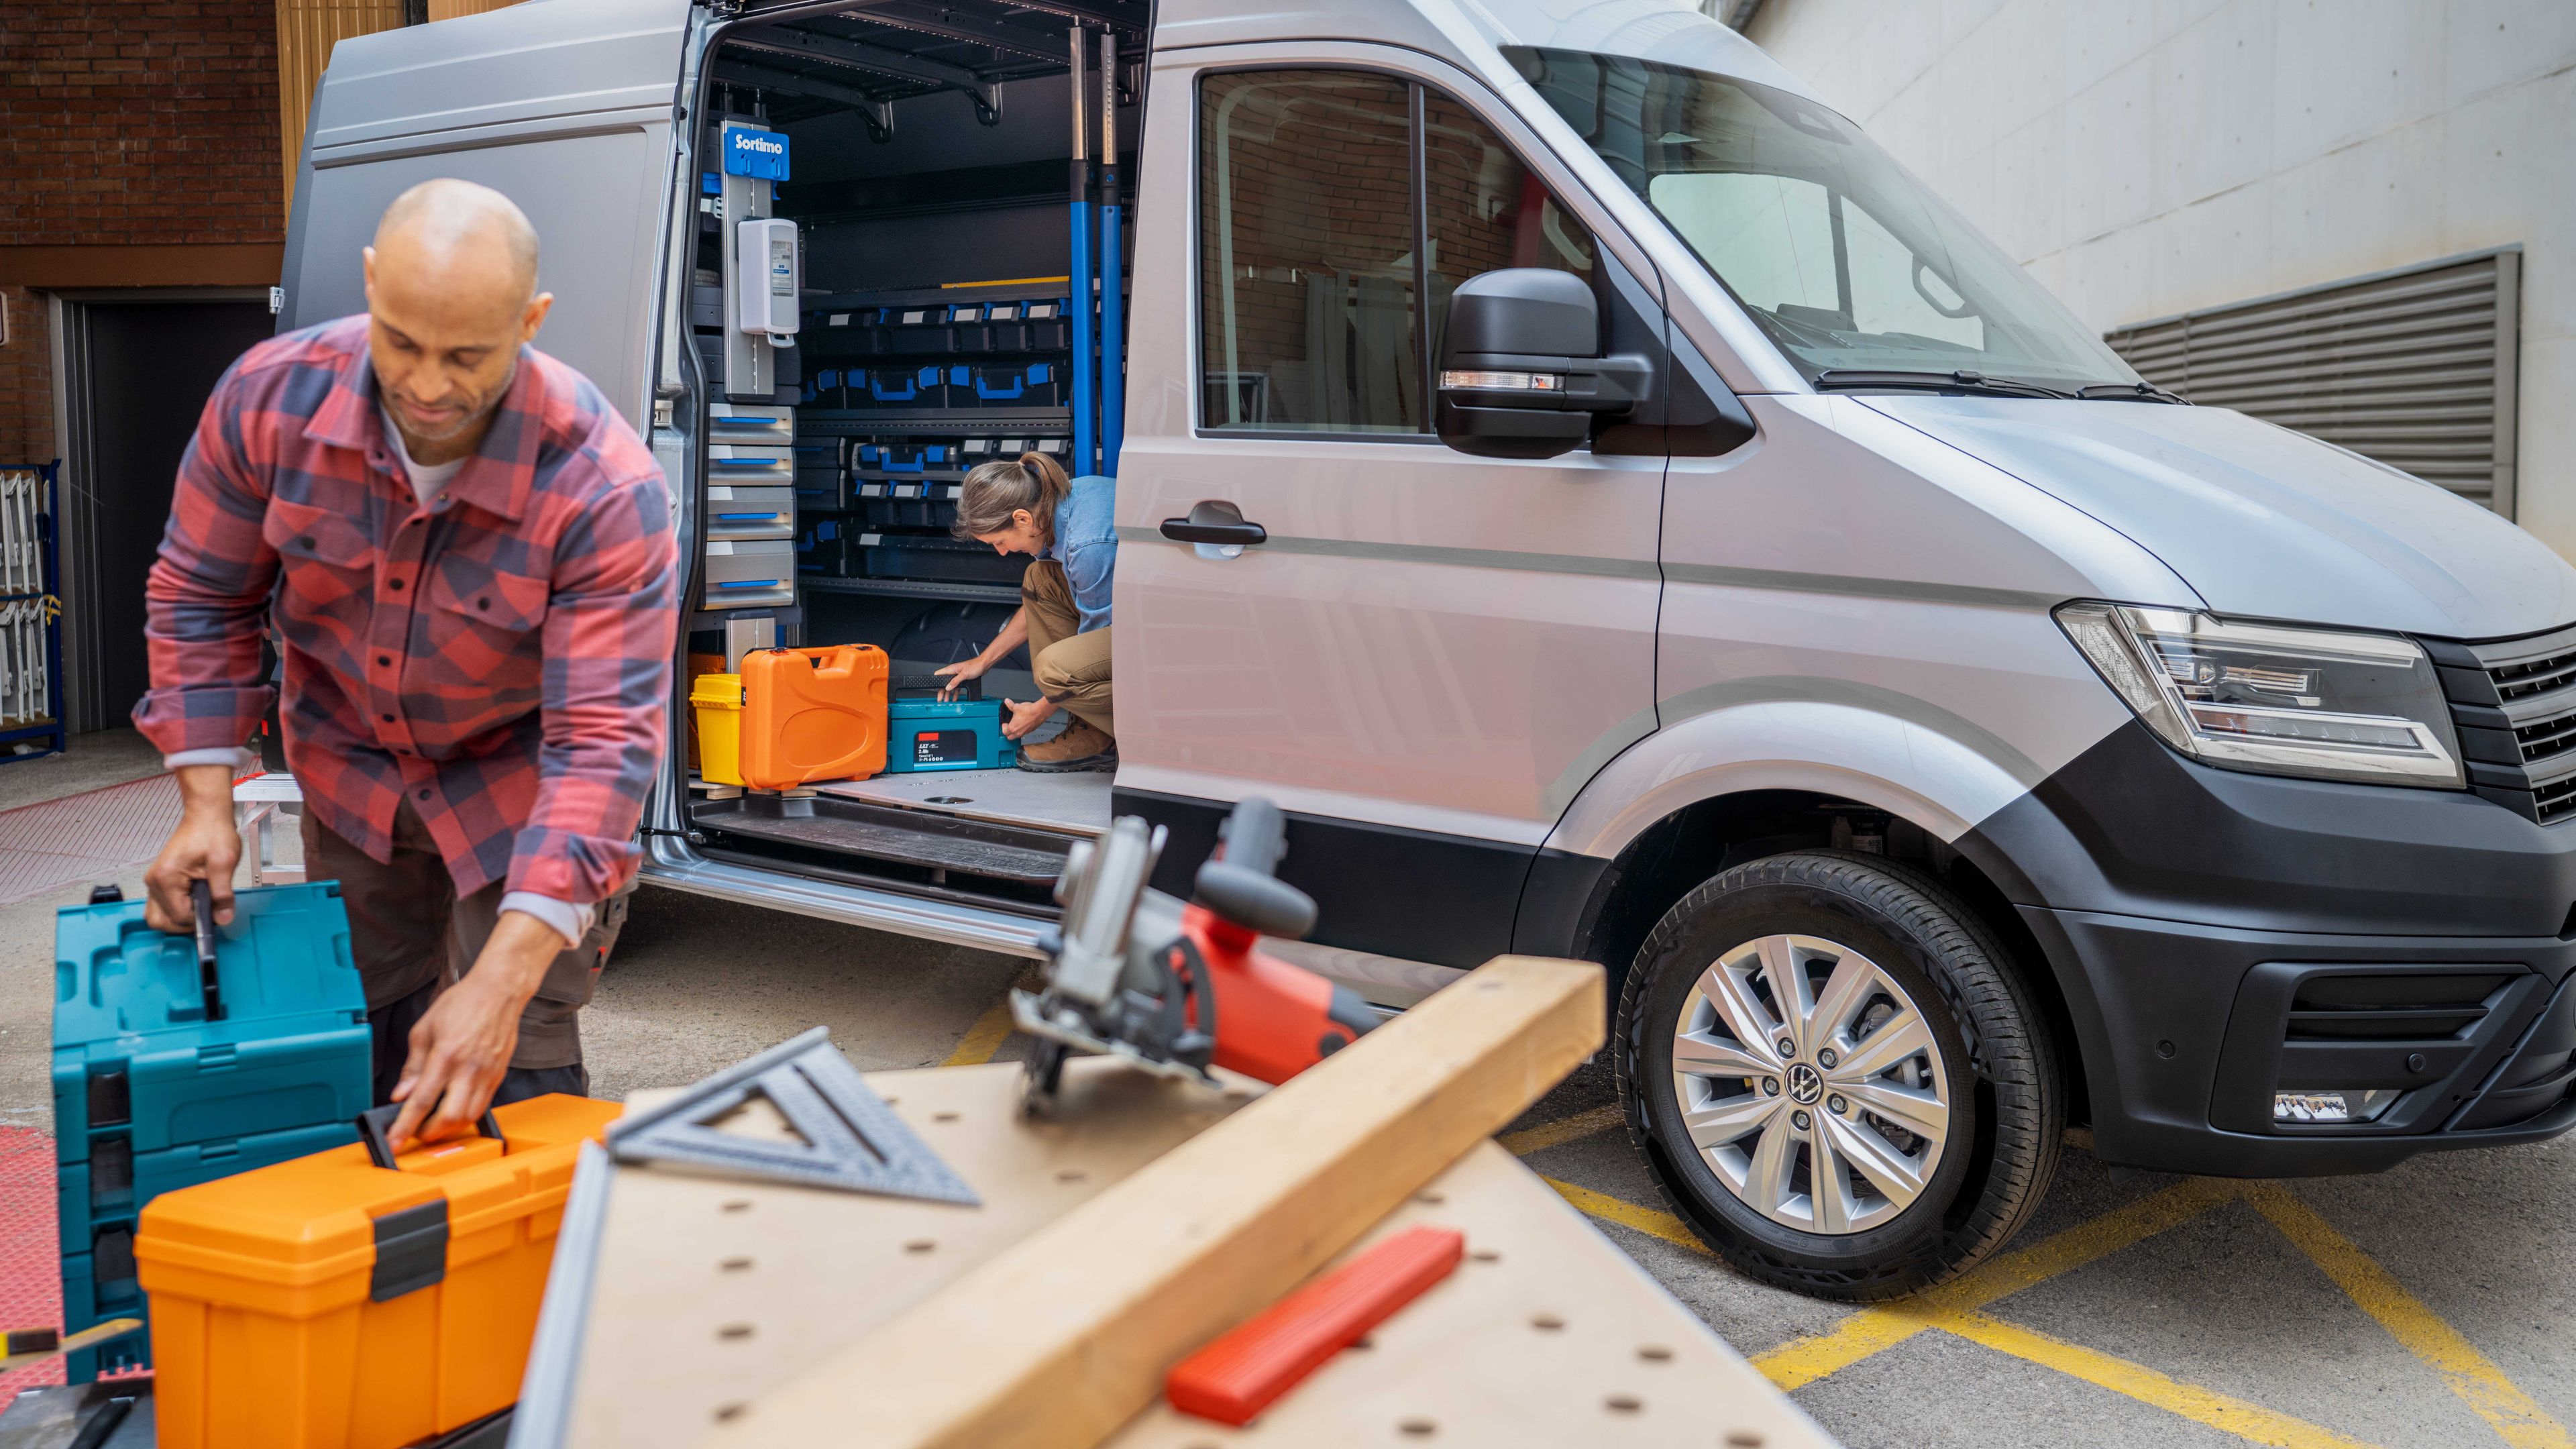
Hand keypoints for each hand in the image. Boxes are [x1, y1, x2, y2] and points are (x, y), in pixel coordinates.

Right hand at [144, 764, 241, 932]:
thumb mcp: (224, 863)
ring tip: (202, 906)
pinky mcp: (160, 881)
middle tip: (209, 912)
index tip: (217, 914)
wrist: (206, 816)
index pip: (179, 917)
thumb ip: (223, 894)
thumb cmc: (213, 833)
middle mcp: (154, 882)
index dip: (200, 920)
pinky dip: (177, 910)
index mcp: (166, 878)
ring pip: (159, 916)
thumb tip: (223, 918)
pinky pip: (162, 906)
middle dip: (186, 924)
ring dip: (180, 919)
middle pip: (161, 921)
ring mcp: (154, 882)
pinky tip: (195, 900)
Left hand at [384, 911, 558, 1152]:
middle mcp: (469, 1069)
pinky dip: (465, 1116)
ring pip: (469, 1117)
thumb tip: (401, 1095)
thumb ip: (412, 1066)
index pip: (422, 1101)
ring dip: (449, 1128)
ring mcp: (487, 1074)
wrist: (500, 991)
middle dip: (429, 1133)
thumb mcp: (424, 1029)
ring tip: (433, 1124)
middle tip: (414, 1132)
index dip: (405, 1126)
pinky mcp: (499, 1075)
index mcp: (446, 1055)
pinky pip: (482, 1106)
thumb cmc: (463, 1003)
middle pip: (450, 1117)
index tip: (394, 1142)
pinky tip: (453, 1110)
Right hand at [933, 655, 990, 700]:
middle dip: (942, 691)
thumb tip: (948, 687)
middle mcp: (953, 672)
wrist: (983, 665)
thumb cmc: (975, 666)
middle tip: (940, 699)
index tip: (935, 689)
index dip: (935, 682)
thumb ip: (955, 681)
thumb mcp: (964, 675)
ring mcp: (957, 676)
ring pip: (950, 686)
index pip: (939, 674)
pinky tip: (955, 698)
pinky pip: (956, 687)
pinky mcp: (962, 679)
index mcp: (951, 669)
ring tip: (947, 701)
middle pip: (944, 683)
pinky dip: (955, 693)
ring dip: (948, 693)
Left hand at [1000, 697, 1056, 740]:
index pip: (1004, 732)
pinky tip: (1024, 723)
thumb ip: (1010, 705)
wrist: (1040, 712)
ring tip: (1017, 724)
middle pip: (1010, 737)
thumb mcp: (1016, 707)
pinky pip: (1025, 732)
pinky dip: (1023, 729)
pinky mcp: (1031, 730)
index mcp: (1013, 728)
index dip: (1003, 727)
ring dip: (1016, 732)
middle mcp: (1019, 732)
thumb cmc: (1029, 711)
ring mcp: (1025, 732)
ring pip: (1018, 736)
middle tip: (1009, 726)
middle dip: (1008, 733)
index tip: (1005, 723)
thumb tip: (1007, 702)